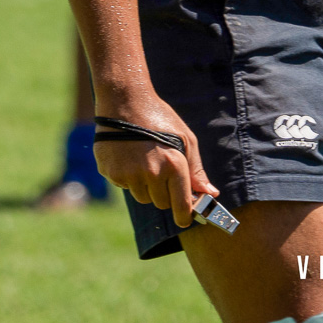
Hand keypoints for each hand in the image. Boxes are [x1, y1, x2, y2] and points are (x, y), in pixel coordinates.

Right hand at [92, 90, 215, 222]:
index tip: (185, 220)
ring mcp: (129, 174)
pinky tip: (129, 156)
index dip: (184, 216)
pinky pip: (124, 186)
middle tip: (161, 171)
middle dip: (164, 193)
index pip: (181, 205)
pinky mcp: (111, 173)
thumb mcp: (185, 139)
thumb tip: (210, 194)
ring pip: (142, 197)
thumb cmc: (159, 118)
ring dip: (145, 186)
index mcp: (174, 165)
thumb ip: (196, 170)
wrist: (124, 101)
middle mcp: (152, 173)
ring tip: (144, 159)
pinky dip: (128, 177)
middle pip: (161, 203)